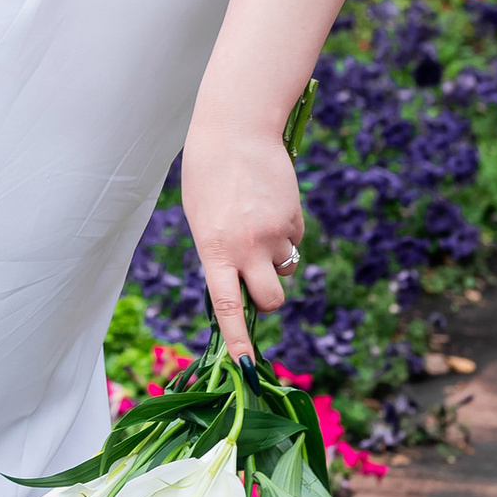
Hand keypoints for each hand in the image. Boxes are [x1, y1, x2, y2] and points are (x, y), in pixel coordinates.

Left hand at [179, 114, 302, 361]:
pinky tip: (270, 204)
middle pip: (271, 300)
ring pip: (286, 268)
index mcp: (214, 250)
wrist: (236, 129)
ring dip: (276, 259)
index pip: (227, 306)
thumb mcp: (202, 220)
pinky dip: (286, 231)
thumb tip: (243, 285)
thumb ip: (220, 255)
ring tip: (257, 222)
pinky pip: (294, 239)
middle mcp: (247, 247)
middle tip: (260, 285)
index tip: (246, 368)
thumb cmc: (208, 175)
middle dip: (269, 301)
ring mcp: (274, 233)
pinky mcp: (294, 217)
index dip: (237, 340)